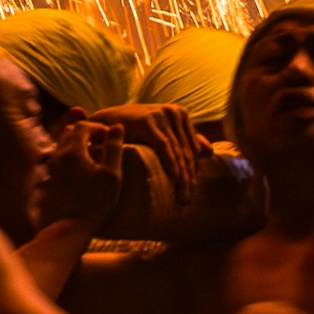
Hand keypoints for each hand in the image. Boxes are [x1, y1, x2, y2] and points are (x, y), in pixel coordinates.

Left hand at [40, 121, 125, 230]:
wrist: (68, 228)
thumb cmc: (94, 202)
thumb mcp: (111, 174)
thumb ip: (114, 148)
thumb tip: (117, 127)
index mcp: (73, 150)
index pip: (83, 126)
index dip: (98, 127)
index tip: (110, 136)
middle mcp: (58, 156)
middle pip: (69, 133)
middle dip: (86, 133)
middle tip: (101, 143)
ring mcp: (52, 169)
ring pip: (62, 146)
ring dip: (77, 145)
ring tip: (92, 156)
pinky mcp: (50, 181)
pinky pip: (59, 160)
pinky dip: (70, 157)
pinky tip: (81, 171)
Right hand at [84, 102, 210, 204]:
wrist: (104, 122)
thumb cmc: (133, 130)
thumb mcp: (162, 135)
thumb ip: (184, 141)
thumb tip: (209, 152)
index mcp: (180, 114)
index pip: (192, 148)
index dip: (194, 171)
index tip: (192, 193)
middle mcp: (174, 112)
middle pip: (186, 150)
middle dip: (189, 178)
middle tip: (187, 201)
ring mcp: (162, 114)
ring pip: (178, 151)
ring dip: (182, 177)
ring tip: (181, 197)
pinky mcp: (148, 121)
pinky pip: (164, 146)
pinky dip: (171, 164)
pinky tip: (174, 179)